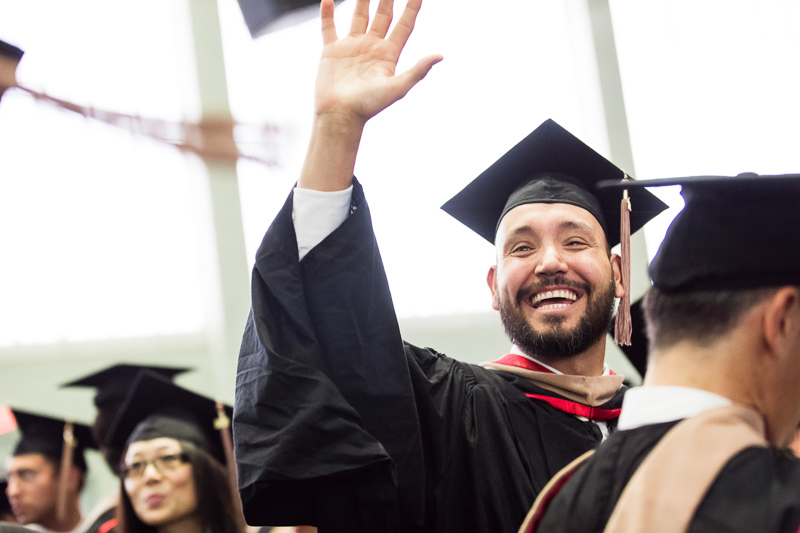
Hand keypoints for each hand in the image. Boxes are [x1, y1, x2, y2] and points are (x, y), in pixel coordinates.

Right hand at [314, 0, 442, 125]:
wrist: (340, 116)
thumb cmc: (369, 106)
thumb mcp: (397, 88)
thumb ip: (418, 70)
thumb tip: (440, 56)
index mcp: (388, 54)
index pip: (404, 25)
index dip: (412, 7)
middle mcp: (372, 47)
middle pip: (383, 15)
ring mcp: (351, 47)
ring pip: (359, 15)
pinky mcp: (332, 51)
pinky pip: (329, 27)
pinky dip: (327, 14)